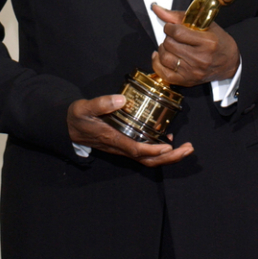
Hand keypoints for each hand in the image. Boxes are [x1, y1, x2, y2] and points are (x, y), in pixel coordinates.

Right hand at [67, 95, 193, 166]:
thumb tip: (122, 99)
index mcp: (112, 139)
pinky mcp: (126, 144)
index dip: (152, 149)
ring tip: (186, 148)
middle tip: (188, 149)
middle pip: (148, 159)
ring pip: (149, 159)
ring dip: (169, 156)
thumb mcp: (84, 107)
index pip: (135, 148)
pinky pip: (145, 152)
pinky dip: (159, 150)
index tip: (167, 146)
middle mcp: (120, 147)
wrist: (69, 128)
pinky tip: (169, 140)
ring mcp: (124, 147)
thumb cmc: (78, 117)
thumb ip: (101, 103)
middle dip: (170, 157)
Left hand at [150, 3, 239, 86]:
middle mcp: (200, 58)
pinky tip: (161, 56)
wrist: (230, 62)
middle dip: (167, 37)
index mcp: (207, 42)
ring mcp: (193, 72)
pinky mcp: (187, 81)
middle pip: (169, 45)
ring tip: (170, 46)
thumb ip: (179, 16)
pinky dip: (158, 63)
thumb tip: (157, 8)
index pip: (177, 33)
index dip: (169, 27)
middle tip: (173, 36)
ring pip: (165, 58)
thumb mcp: (204, 24)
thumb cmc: (218, 41)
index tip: (171, 27)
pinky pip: (164, 74)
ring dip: (163, 49)